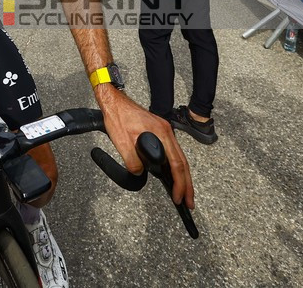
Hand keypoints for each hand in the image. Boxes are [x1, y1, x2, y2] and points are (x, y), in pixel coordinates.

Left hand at [95, 86, 194, 209]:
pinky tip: (172, 174)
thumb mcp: (121, 140)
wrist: (114, 101)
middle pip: (183, 162)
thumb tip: (139, 172)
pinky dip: (175, 165)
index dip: (179, 183)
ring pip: (179, 157)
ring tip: (183, 192)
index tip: (179, 198)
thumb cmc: (117, 116)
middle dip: (187, 184)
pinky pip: (172, 151)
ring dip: (182, 176)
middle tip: (189, 202)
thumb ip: (132, 160)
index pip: (176, 164)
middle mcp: (167, 132)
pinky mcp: (159, 131)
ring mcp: (164, 131)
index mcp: (161, 133)